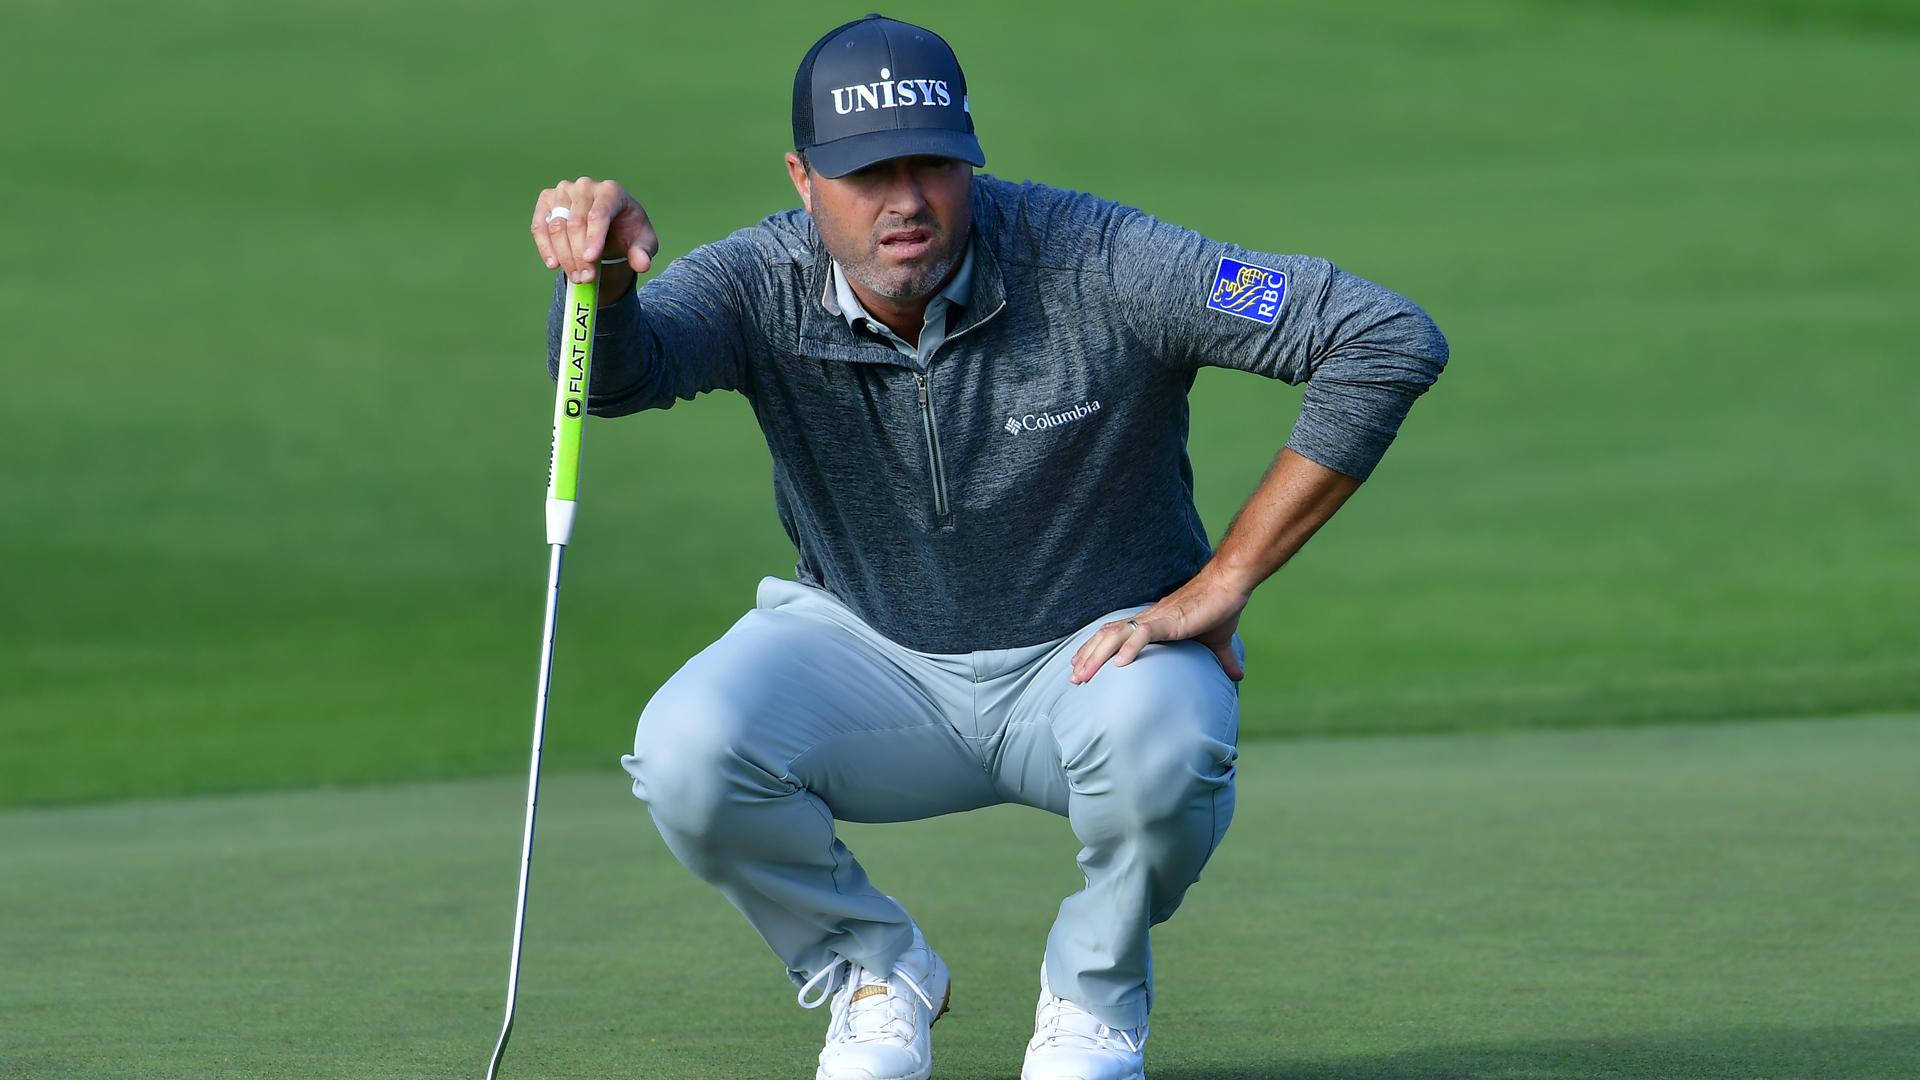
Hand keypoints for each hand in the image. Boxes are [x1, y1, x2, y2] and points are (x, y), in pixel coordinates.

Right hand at [530, 177, 659, 284]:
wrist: (610, 224)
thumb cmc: (628, 231)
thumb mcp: (643, 242)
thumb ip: (643, 252)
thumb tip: (642, 264)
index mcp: (611, 191)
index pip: (599, 214)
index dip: (593, 238)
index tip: (590, 260)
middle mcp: (586, 186)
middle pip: (576, 223)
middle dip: (579, 255)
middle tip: (585, 278)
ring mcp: (564, 192)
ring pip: (556, 226)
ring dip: (564, 255)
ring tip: (576, 277)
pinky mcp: (547, 201)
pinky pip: (540, 226)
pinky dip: (545, 247)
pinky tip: (553, 264)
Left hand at [1070, 568, 1251, 684]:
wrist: (1230, 585)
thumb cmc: (1220, 608)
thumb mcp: (1218, 641)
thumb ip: (1222, 659)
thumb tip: (1237, 676)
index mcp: (1152, 624)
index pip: (1115, 636)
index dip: (1096, 650)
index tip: (1081, 667)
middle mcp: (1147, 620)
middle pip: (1107, 637)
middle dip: (1087, 658)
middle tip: (1073, 679)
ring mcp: (1156, 619)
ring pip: (1117, 636)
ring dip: (1097, 656)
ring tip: (1083, 676)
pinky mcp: (1170, 621)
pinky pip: (1144, 634)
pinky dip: (1129, 649)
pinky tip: (1119, 665)